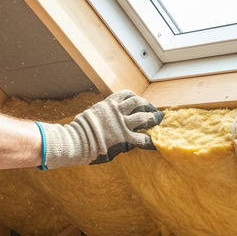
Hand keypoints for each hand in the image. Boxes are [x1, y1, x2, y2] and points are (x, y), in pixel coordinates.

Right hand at [38, 90, 163, 168]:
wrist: (78, 140)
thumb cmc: (80, 130)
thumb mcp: (91, 114)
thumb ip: (101, 112)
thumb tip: (101, 114)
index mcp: (109, 103)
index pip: (127, 94)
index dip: (136, 97)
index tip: (140, 101)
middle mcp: (117, 111)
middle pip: (138, 102)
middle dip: (147, 105)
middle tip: (153, 110)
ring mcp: (122, 124)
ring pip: (143, 116)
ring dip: (152, 117)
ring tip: (158, 119)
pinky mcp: (125, 138)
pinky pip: (142, 138)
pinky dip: (150, 139)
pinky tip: (155, 141)